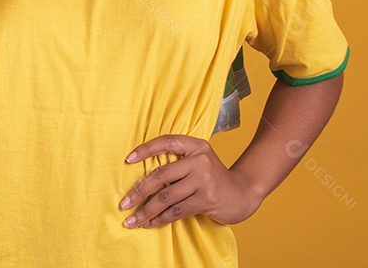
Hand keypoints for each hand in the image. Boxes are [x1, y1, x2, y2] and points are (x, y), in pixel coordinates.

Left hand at [119, 135, 263, 228]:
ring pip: (166, 197)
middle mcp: (200, 160)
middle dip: (139, 191)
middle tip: (124, 203)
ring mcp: (204, 180)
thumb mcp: (200, 160)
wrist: (243, 193)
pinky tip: (150, 224)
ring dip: (146, 210)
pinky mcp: (206, 199)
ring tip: (132, 220)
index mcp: (196, 146)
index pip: (167, 142)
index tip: (128, 160)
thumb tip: (142, 174)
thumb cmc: (214, 178)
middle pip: (161, 175)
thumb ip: (178, 161)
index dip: (146, 149)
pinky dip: (160, 219)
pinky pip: (176, 211)